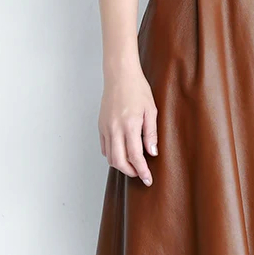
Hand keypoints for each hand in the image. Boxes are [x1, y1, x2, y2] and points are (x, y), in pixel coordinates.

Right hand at [98, 65, 157, 185]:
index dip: (142, 170)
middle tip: (141, 174)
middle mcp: (115, 129)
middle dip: (130, 172)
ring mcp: (106, 128)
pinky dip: (112, 155)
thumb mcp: (151, 110)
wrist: (120, 76)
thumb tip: (152, 152)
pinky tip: (122, 154)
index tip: (148, 179)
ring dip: (121, 165)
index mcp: (130, 125)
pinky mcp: (101, 126)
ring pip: (110, 156)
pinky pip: (105, 147)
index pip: (135, 156)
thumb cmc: (138, 90)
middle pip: (119, 161)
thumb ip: (151, 133)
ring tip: (133, 166)